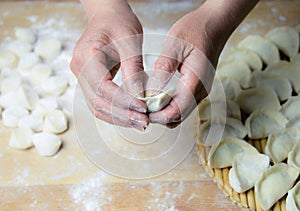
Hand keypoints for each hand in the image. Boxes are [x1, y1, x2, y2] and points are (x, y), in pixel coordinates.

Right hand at [70, 0, 148, 129]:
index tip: (143, 108)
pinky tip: (130, 116)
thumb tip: (141, 97)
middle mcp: (79, 68)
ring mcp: (81, 76)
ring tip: (140, 123)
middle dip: (123, 115)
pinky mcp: (88, 81)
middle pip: (98, 102)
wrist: (107, 16)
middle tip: (144, 122)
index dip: (123, 101)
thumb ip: (134, 70)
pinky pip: (99, 102)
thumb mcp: (131, 41)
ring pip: (97, 107)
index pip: (103, 87)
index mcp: (87, 55)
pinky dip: (115, 112)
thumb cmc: (119, 23)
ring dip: (119, 118)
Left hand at [146, 0, 258, 126]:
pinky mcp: (198, 87)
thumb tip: (149, 93)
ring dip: (164, 112)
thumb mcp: (174, 45)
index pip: (176, 112)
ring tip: (147, 101)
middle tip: (141, 106)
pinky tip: (157, 95)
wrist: (215, 24)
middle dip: (159, 117)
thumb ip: (162, 70)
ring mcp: (201, 90)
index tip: (142, 110)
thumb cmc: (196, 30)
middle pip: (178, 117)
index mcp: (195, 82)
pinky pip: (183, 104)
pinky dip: (169, 105)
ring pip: (181, 112)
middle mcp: (201, 91)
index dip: (158, 116)